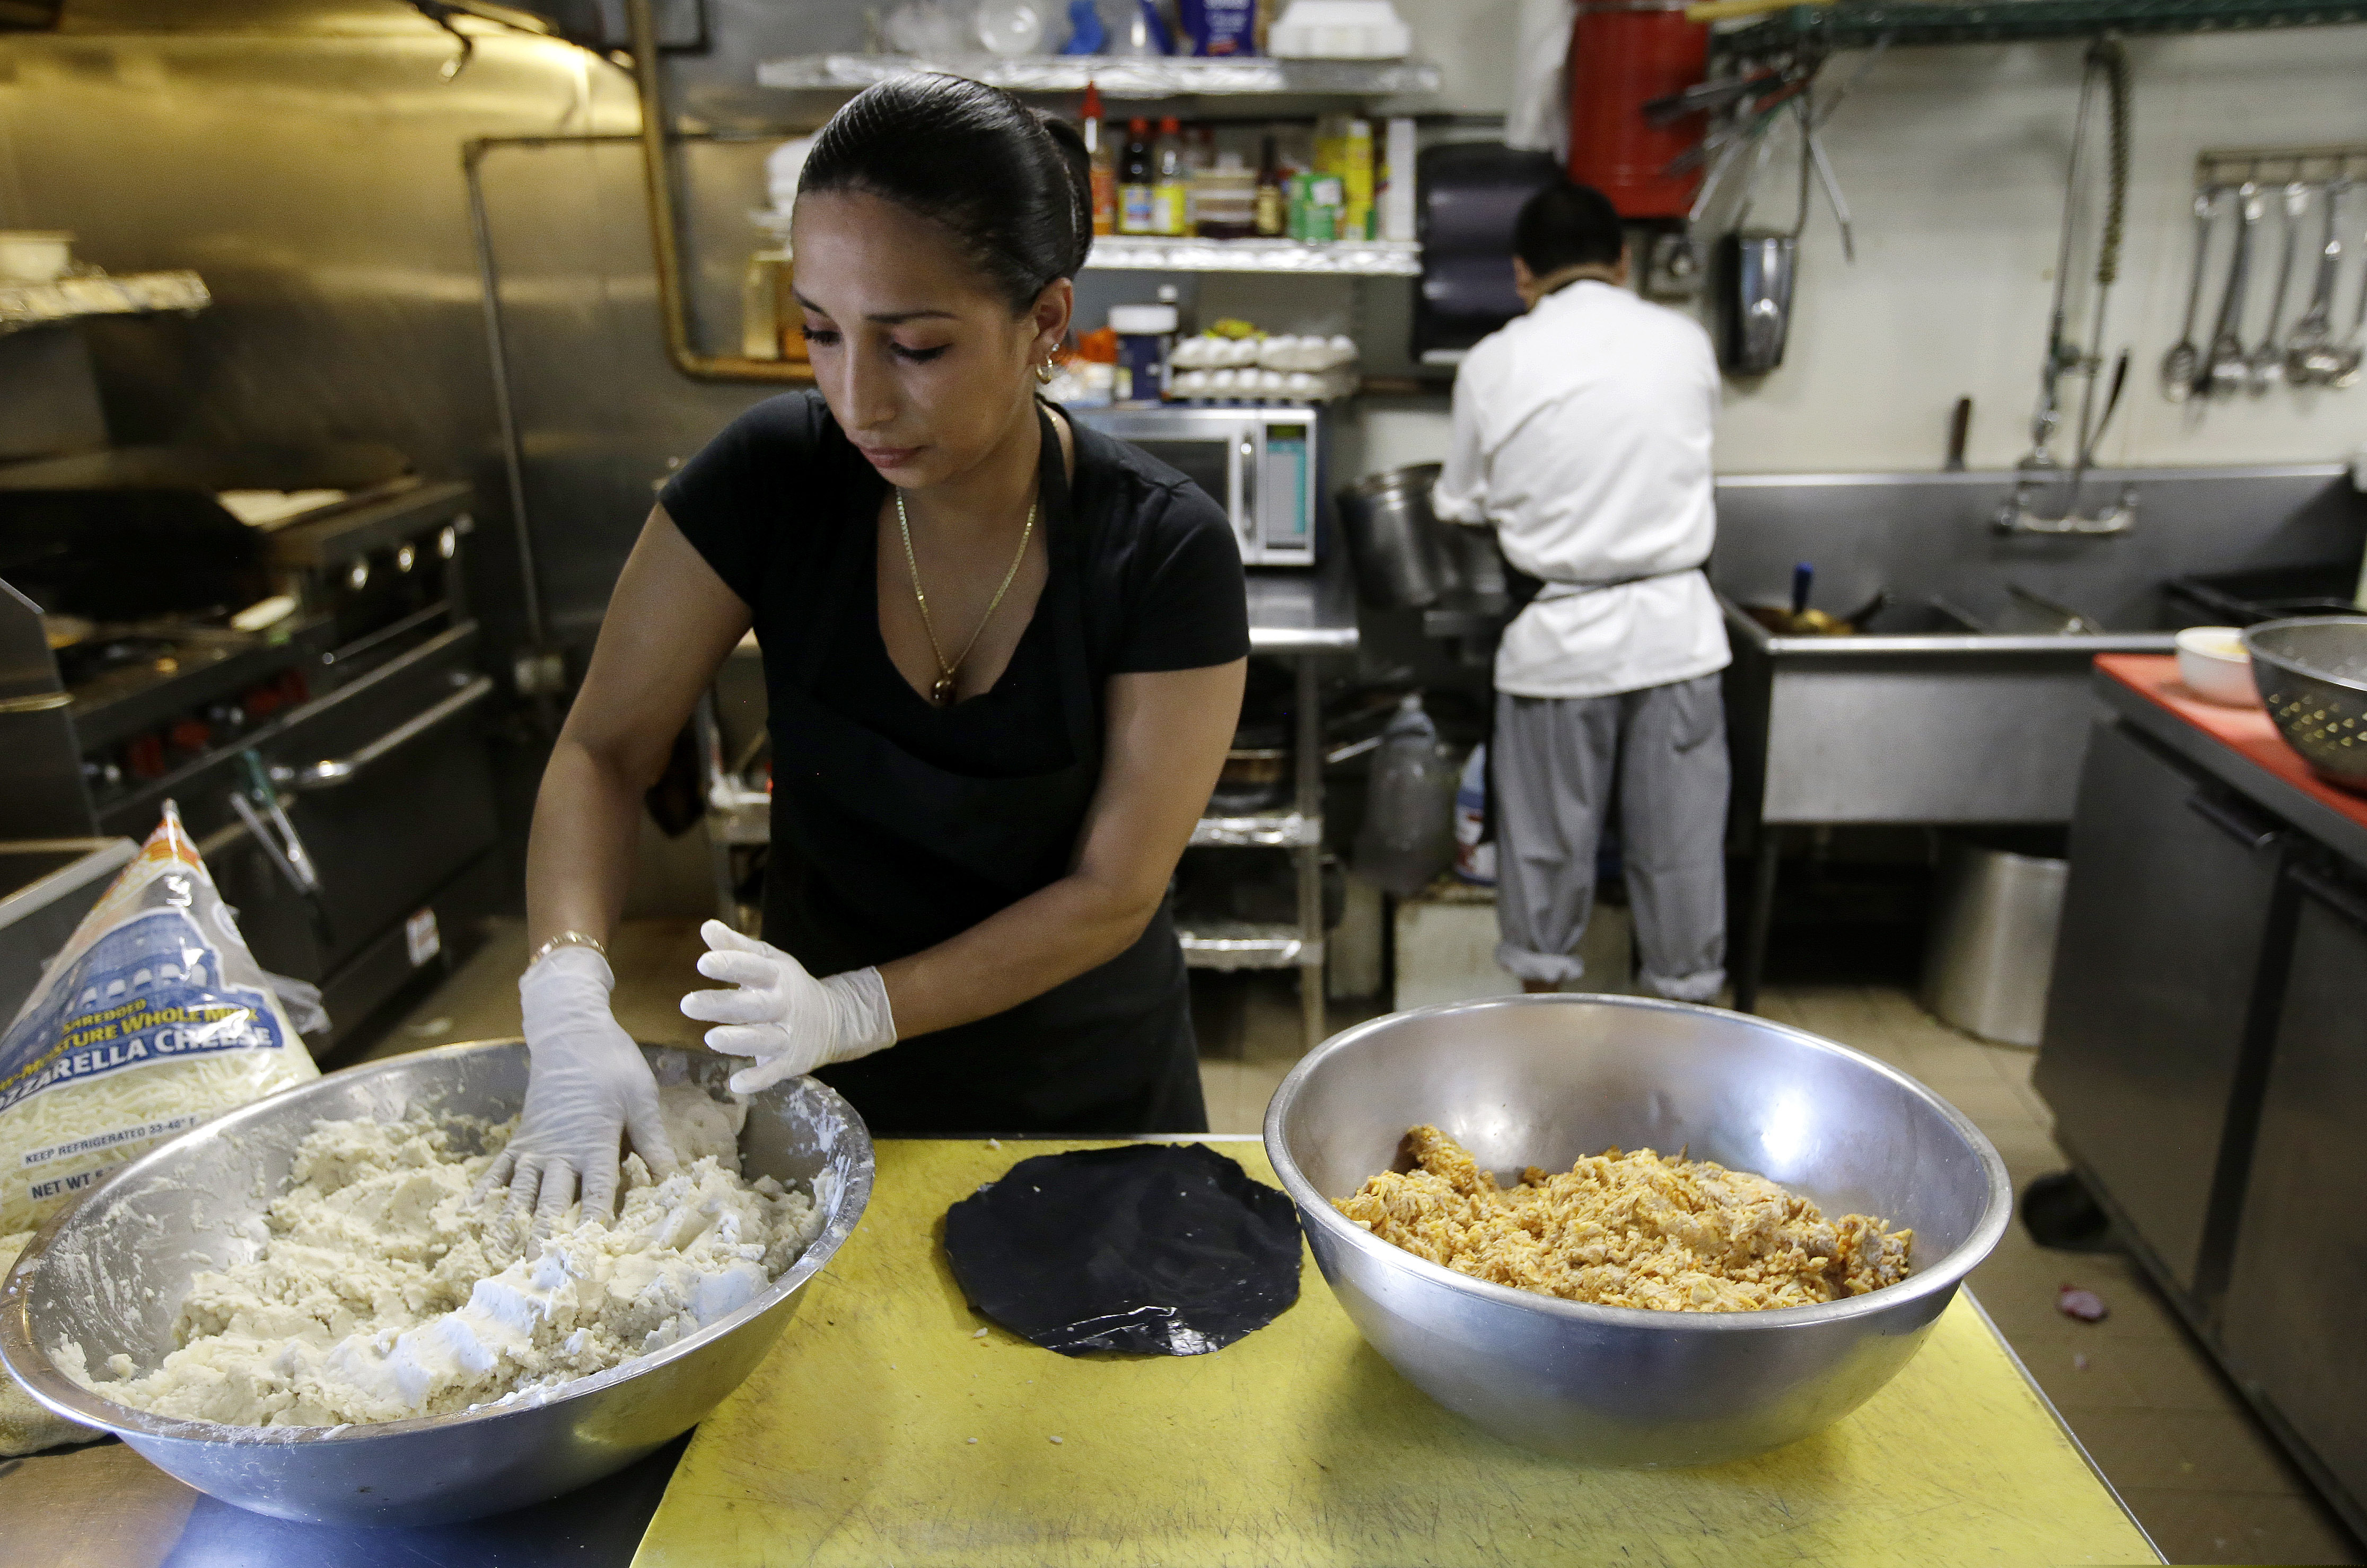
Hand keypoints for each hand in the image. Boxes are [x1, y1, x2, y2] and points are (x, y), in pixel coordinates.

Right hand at [475, 945, 679, 1236]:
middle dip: (546, 1237)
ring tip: (503, 1256)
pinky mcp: (522, 1137)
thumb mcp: (641, 1097)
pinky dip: (484, 1191)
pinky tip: (469, 1215)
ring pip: (520, 1192)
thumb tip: (671, 1178)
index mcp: (595, 1141)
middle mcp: (561, 1149)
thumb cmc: (612, 1063)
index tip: (590, 1253)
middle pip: (552, 1201)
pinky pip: (498, 1168)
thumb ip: (652, 1140)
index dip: (594, 1222)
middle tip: (539, 1272)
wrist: (571, 1032)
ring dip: (512, 1225)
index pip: (596, 1191)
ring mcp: (536, 1145)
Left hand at [679, 920, 896, 1093]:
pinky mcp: (790, 1062)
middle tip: (687, 1004)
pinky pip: (774, 1072)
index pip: (754, 969)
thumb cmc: (786, 986)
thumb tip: (706, 926)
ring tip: (711, 1039)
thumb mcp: (768, 961)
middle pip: (753, 1006)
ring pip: (764, 1039)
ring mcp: (788, 1035)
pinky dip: (758, 1079)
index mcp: (777, 977)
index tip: (704, 963)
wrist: (833, 1021)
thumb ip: (736, 947)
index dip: (731, 966)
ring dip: (739, 1040)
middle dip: (722, 1004)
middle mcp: (784, 1005)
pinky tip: (736, 1085)